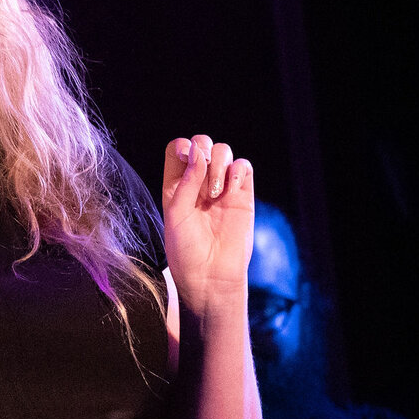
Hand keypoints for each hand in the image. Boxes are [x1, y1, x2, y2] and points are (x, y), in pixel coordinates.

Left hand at [162, 134, 252, 322]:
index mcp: (175, 186)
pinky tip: (231, 188)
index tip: (187, 161)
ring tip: (215, 193)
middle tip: (202, 177)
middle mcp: (197, 183)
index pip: (178, 149)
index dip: (183, 147)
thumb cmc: (185, 250)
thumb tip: (198, 151)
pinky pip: (244, 167)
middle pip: (202, 143)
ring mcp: (221, 188)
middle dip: (203, 150)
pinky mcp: (242, 196)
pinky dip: (239, 169)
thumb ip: (186, 182)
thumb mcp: (175, 215)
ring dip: (219, 163)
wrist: (211, 276)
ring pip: (224, 151)